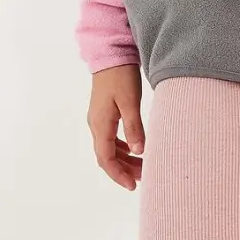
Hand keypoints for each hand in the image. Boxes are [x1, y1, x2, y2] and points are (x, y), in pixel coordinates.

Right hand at [87, 63, 145, 190]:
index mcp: (100, 124)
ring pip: (110, 147)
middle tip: (143, 178)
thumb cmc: (120, 76)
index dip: (119, 175)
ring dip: (124, 159)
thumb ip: (134, 126)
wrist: (110, 53)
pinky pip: (111, 137)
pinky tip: (134, 149)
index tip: (133, 186)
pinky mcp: (104, 112)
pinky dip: (122, 147)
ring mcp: (99, 118)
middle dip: (124, 170)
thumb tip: (139, 152)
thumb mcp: (129, 101)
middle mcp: (96, 124)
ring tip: (142, 167)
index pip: (106, 159)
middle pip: (107, 156)